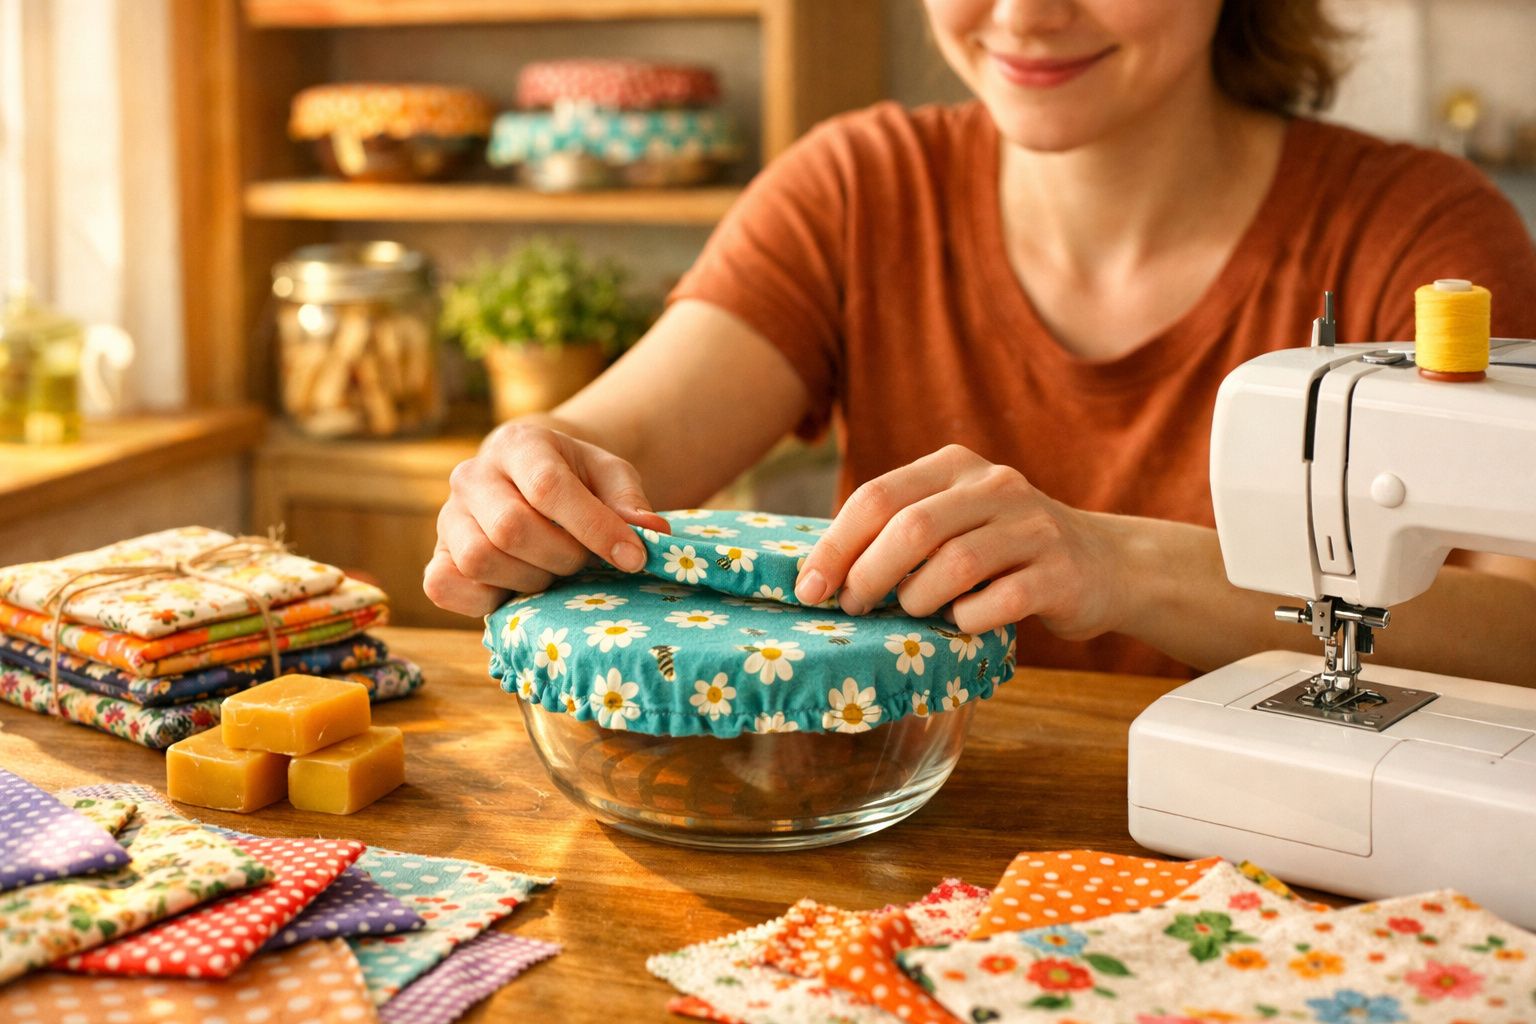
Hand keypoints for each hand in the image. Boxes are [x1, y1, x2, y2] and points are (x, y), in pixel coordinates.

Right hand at [424, 421, 670, 616]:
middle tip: (583, 561)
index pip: (547, 487)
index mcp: (519, 445)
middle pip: (510, 528)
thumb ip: (629, 501)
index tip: (633, 557)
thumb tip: (651, 532)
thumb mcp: (610, 475)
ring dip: (530, 578)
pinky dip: (485, 599)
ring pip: (479, 559)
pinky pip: (443, 586)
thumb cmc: (576, 478)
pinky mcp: (437, 556)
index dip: (594, 527)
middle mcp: (472, 476)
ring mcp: (447, 517)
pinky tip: (518, 590)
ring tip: (553, 571)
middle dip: (562, 556)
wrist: (529, 478)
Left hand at [793, 444, 1124, 637]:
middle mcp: (995, 486)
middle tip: (852, 607)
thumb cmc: (1005, 549)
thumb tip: (821, 573)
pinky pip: (998, 601)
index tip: (809, 588)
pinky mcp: (1059, 574)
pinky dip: (967, 619)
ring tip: (911, 611)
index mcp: (955, 467)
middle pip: (912, 528)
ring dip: (918, 598)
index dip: (835, 546)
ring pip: (954, 564)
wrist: (1105, 564)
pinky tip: (963, 622)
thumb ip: (900, 529)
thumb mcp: (955, 518)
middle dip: (868, 574)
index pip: (878, 496)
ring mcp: (1032, 528)